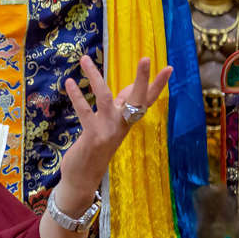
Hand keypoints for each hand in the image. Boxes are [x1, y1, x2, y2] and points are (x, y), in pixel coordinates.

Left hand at [58, 56, 171, 207]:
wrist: (84, 179)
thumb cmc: (96, 147)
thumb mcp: (111, 125)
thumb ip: (121, 107)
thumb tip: (131, 88)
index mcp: (127, 121)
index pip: (147, 100)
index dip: (158, 85)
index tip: (170, 67)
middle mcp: (122, 125)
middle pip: (137, 99)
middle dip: (143, 79)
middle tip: (147, 58)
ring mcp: (109, 130)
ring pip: (105, 98)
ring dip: (94, 77)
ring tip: (84, 59)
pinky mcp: (93, 136)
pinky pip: (85, 112)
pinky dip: (76, 96)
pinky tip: (69, 82)